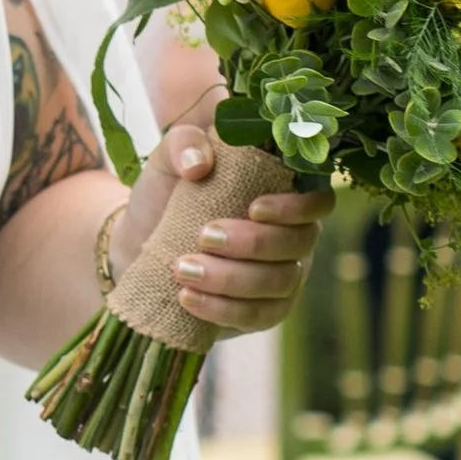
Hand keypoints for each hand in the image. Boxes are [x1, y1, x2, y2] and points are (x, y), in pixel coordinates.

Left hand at [115, 124, 330, 336]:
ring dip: (231, 278)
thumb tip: (198, 164)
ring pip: (280, 283)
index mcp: (284, 196)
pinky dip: (223, 309)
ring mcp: (282, 277)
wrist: (140, 244)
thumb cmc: (167, 195)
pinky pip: (258, 316)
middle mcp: (293, 237)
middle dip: (254, 243)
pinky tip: (188, 298)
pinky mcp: (262, 311)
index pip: (319, 202)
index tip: (254, 208)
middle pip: (299, 244)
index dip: (297, 207)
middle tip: (204, 236)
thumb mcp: (169, 160)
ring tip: (184, 270)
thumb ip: (184, 143)